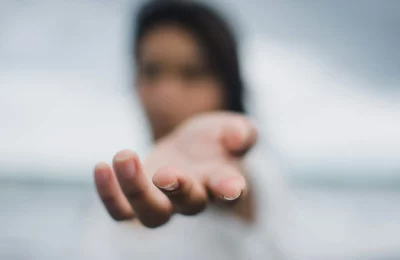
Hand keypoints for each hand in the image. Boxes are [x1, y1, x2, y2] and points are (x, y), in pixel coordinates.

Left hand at [94, 112, 257, 227]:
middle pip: (188, 206)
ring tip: (124, 156)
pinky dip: (109, 195)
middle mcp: (196, 198)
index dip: (230, 190)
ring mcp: (166, 202)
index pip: (230, 190)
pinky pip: (122, 212)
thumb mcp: (233, 127)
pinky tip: (101, 168)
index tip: (230, 186)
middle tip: (164, 173)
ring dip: (136, 190)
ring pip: (151, 214)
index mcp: (223, 181)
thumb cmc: (215, 140)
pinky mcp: (139, 199)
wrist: (192, 149)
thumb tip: (236, 137)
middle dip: (177, 191)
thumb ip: (241, 131)